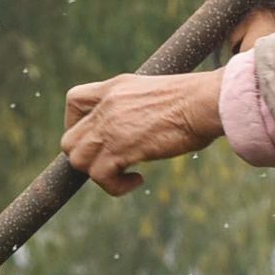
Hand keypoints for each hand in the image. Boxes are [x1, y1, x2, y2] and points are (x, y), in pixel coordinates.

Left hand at [60, 68, 227, 190]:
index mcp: (115, 88)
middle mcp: (107, 106)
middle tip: (114, 163)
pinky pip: (99, 177)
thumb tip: (145, 128)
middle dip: (87, 158)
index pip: (74, 100)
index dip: (76, 124)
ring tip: (126, 174)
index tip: (96, 137)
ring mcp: (110, 126)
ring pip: (78, 161)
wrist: (204, 102)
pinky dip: (115, 186)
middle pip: (70, 140)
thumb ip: (139, 108)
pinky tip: (137, 181)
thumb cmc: (196, 100)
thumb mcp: (157, 94)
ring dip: (100, 174)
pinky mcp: (120, 148)